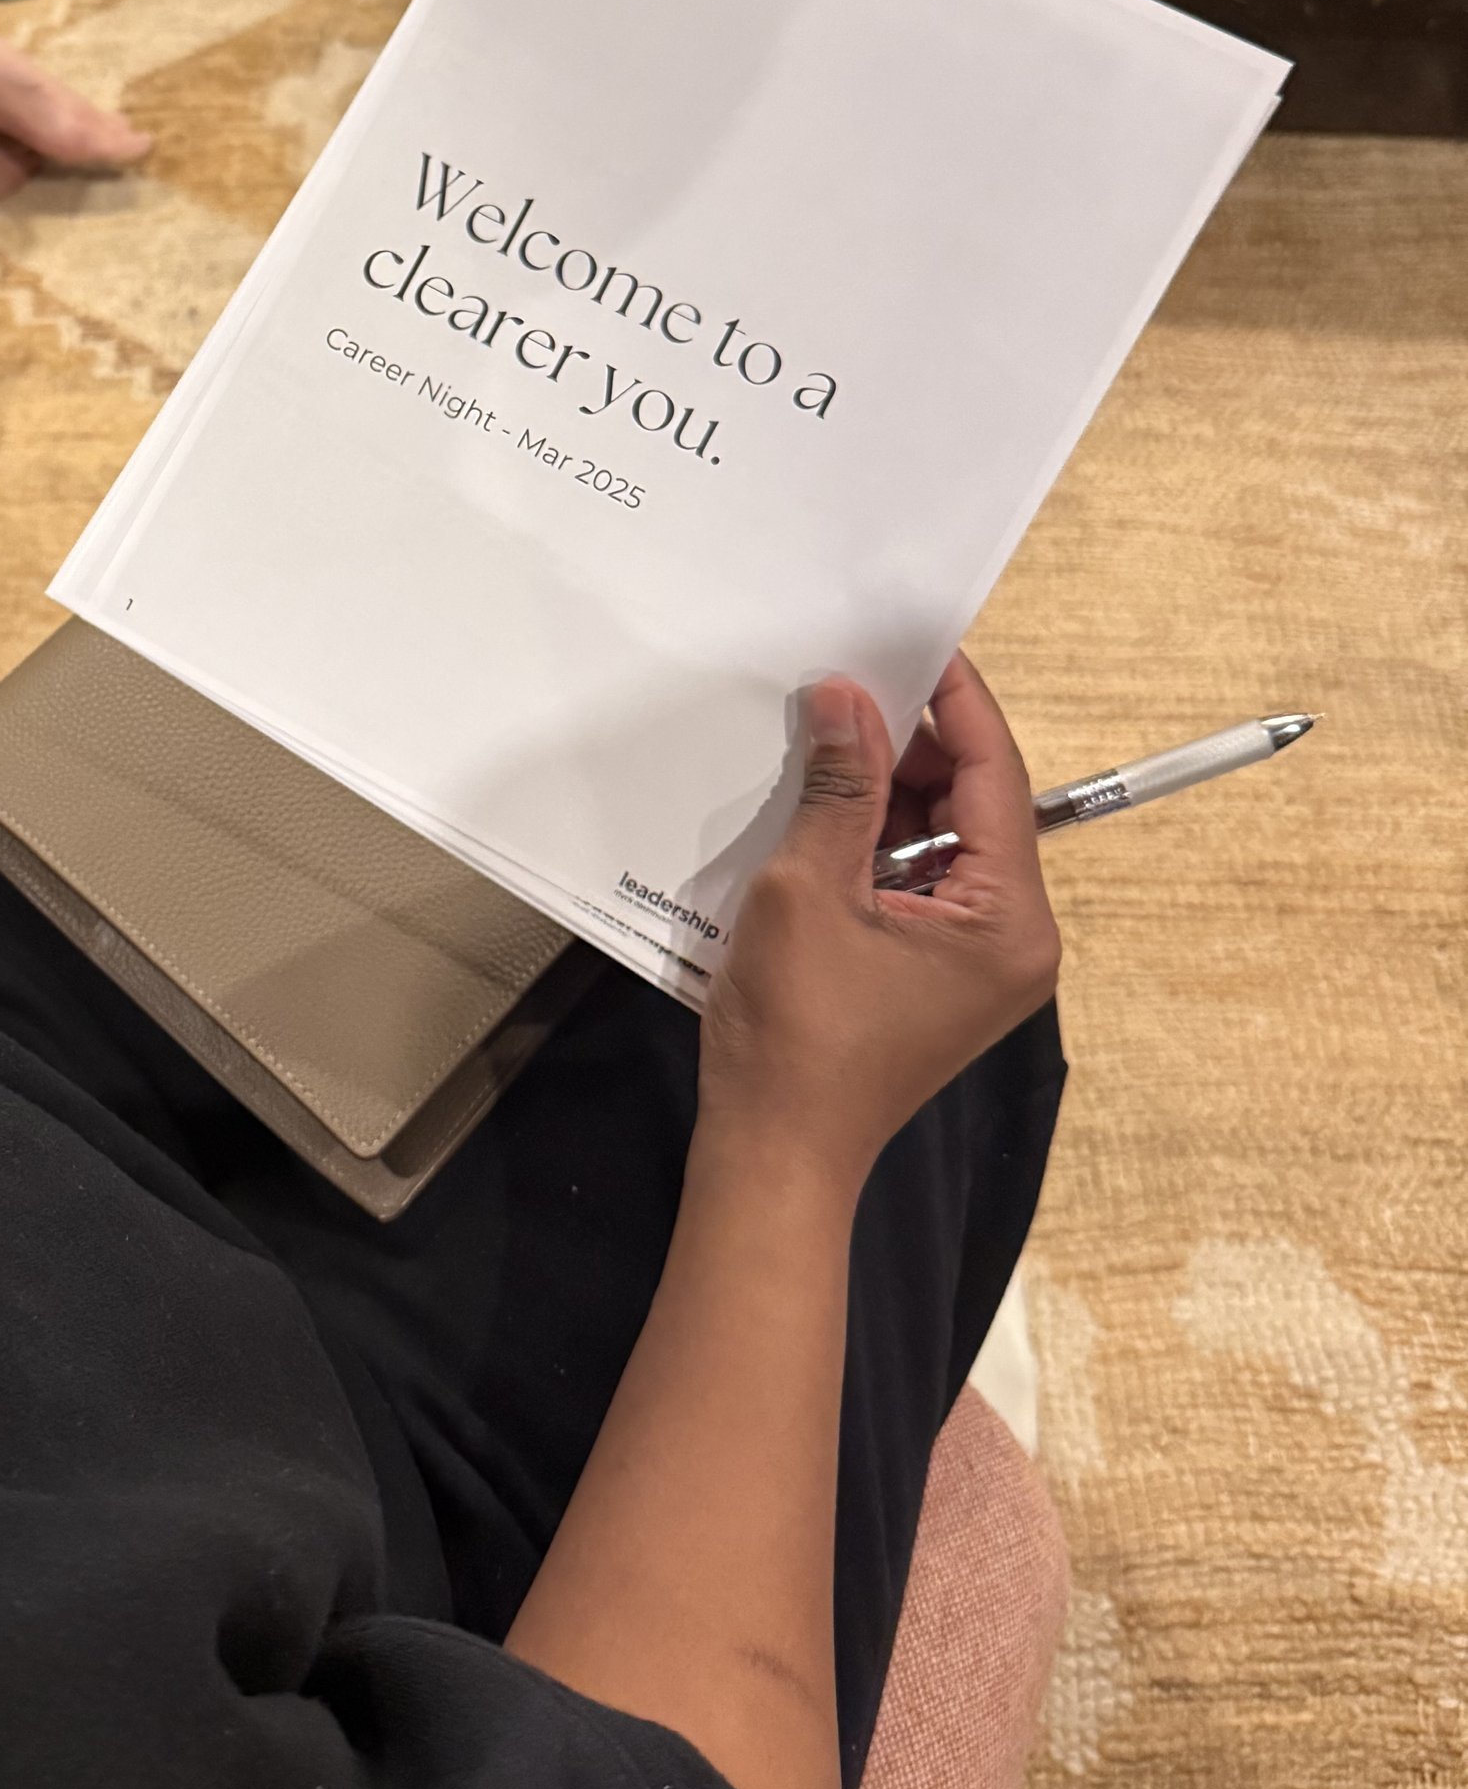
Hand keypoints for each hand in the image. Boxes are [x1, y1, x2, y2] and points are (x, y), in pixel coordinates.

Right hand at [700, 653, 1060, 1188]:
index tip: (916, 638)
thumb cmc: (797, 1033)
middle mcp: (1013, 937)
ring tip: (821, 738)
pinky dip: (873, 840)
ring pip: (940, 838)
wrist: (774, 1150)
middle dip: (911, 744)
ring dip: (885, 791)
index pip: (996, 777)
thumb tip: (845, 695)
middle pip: (974, 803)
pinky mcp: (936, 972)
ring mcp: (976, 958)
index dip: (956, 702)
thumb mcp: (809, 890)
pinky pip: (916, 879)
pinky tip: (819, 804)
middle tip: (844, 684)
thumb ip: (839, 786)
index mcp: (1008, 920)